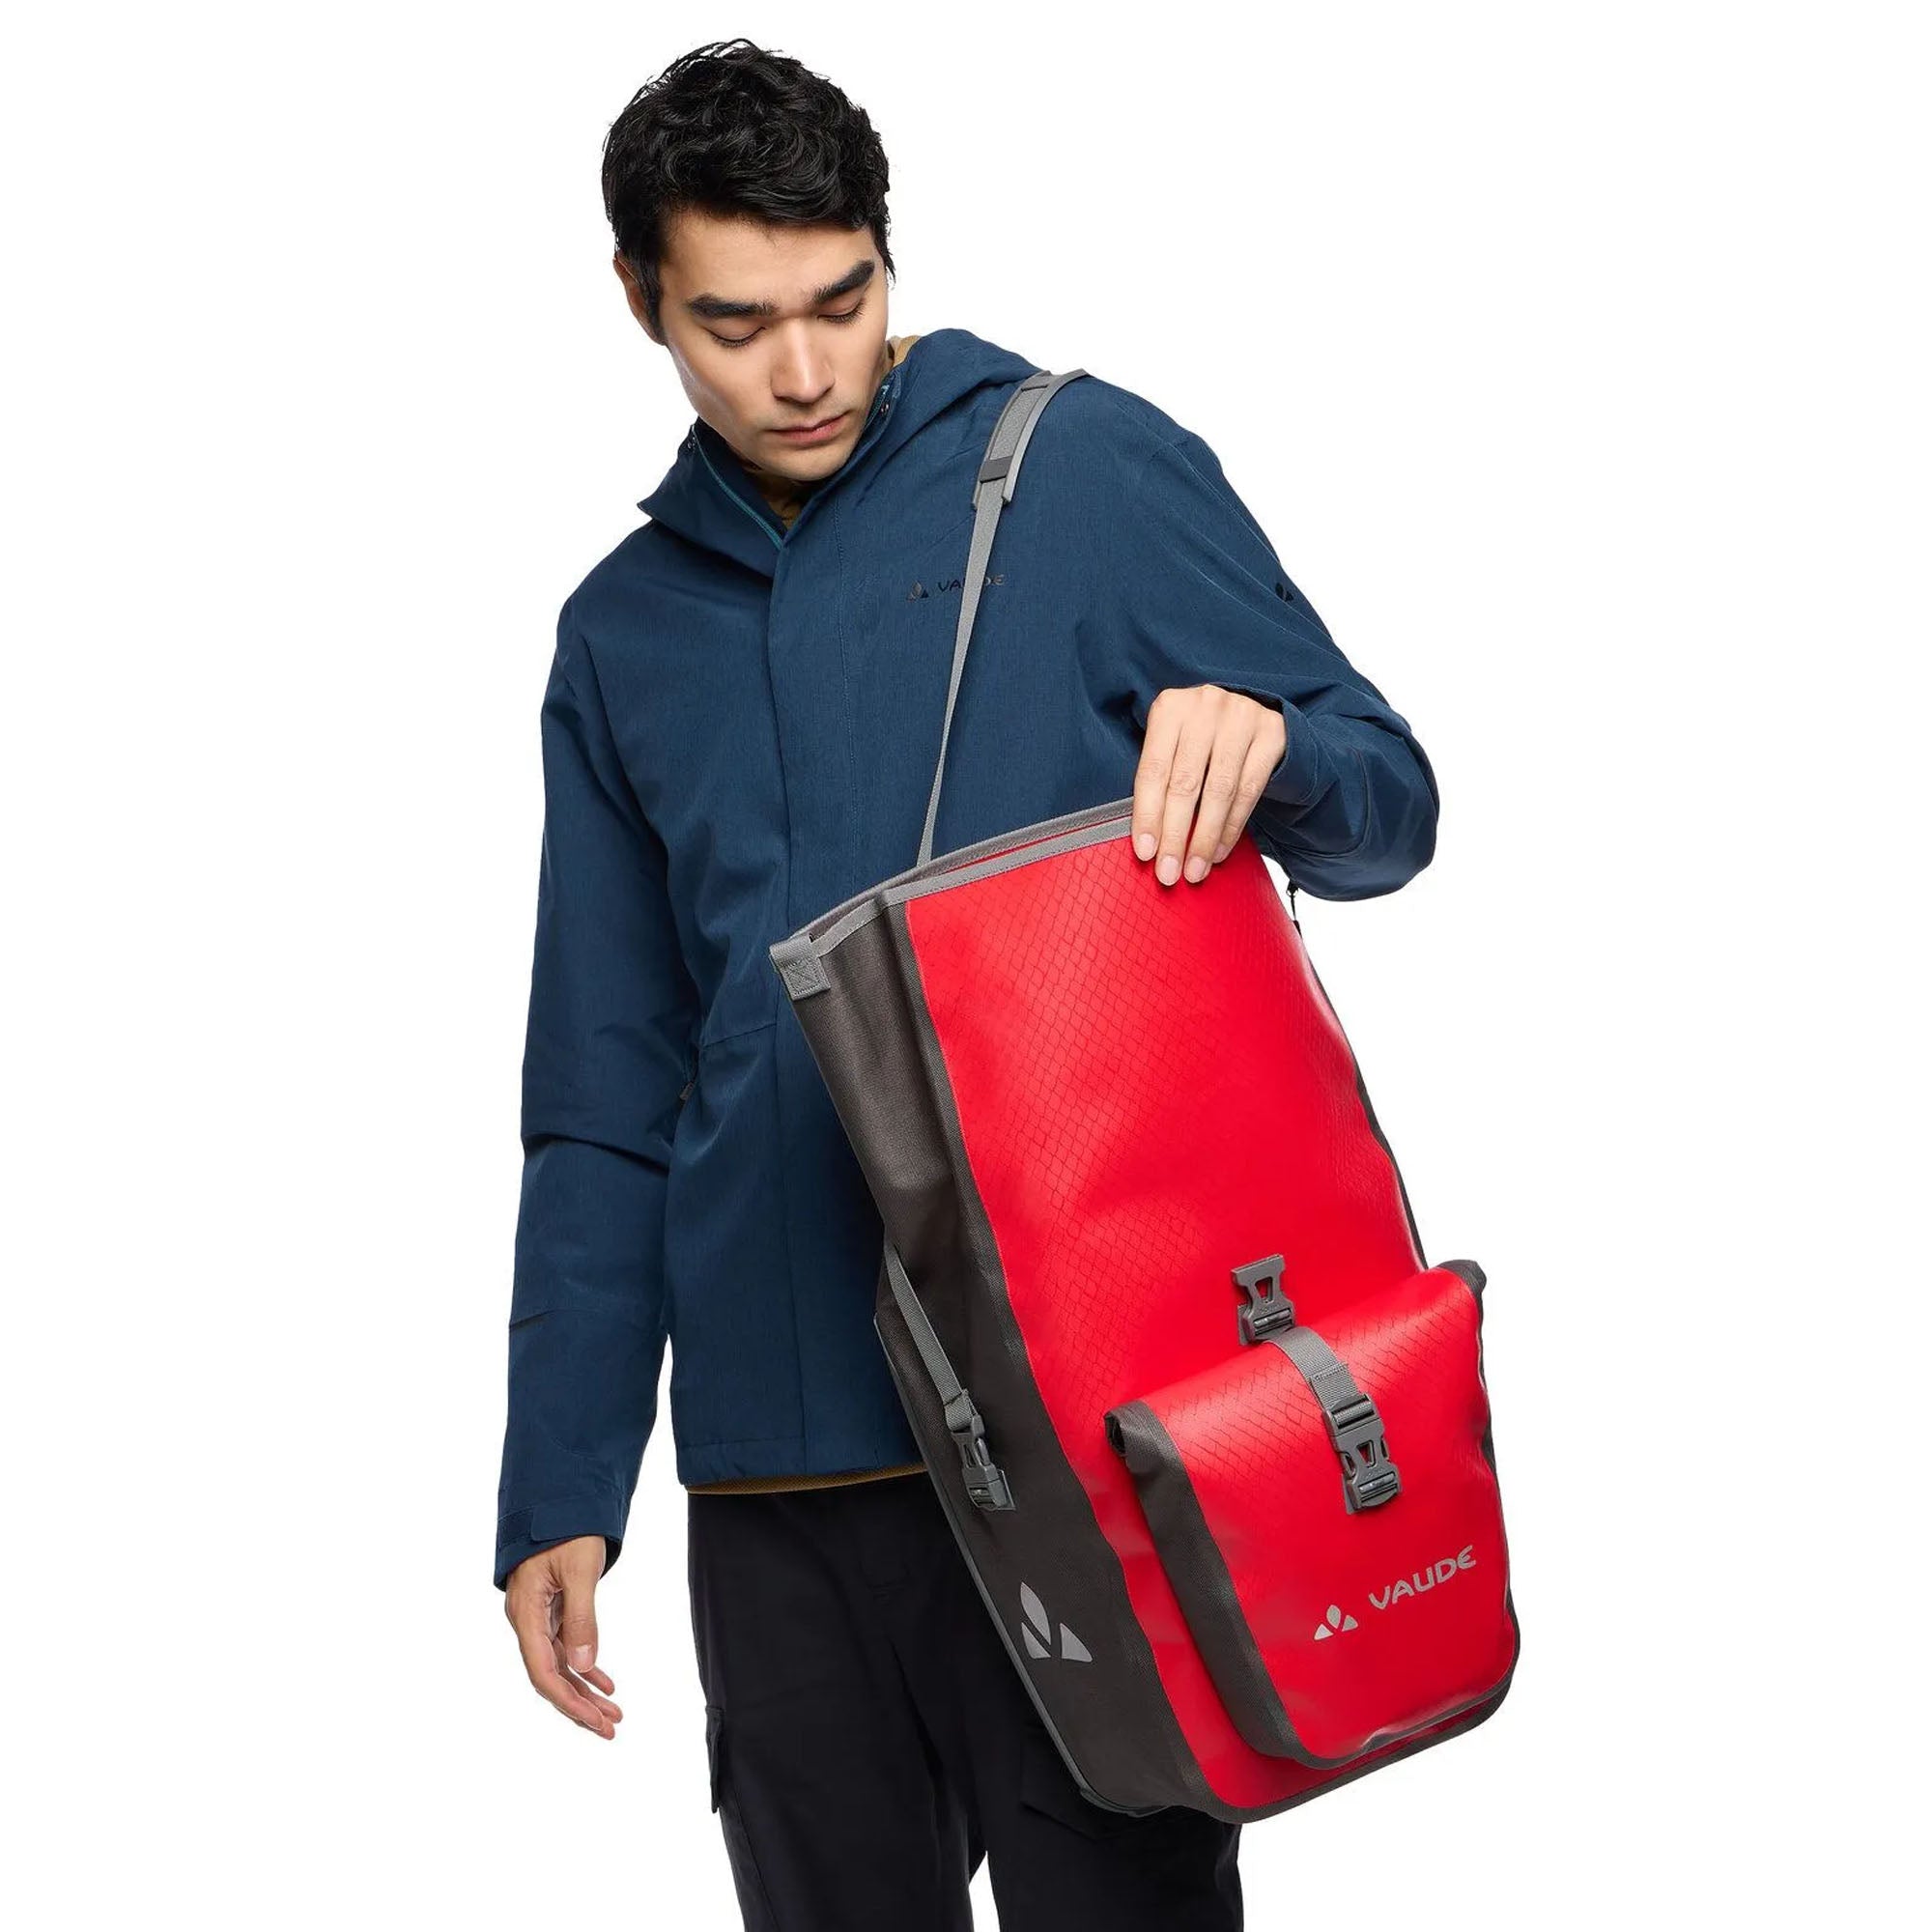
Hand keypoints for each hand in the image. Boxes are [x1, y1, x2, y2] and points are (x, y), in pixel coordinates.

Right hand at [504, 1535, 624, 1737]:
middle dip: (580, 1706)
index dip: (568, 1701)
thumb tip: (584, 1666)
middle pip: (550, 1676)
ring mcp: (536, 1615)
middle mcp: (526, 1619)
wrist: (558, 1495)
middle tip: (611, 1729)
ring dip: (584, 1690)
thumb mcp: (580, 1570)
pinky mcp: (549, 1608)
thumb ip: (581, 1617)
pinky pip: (564, 1646)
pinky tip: (605, 1683)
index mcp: (526, 1613)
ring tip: (614, 1713)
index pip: (543, 1672)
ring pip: (559, 1664)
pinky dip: (585, 1665)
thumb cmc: (567, 1527)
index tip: (595, 1722)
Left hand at [1130, 685, 1285, 884]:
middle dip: (1175, 834)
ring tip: (1195, 870)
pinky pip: (1250, 790)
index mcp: (1170, 708)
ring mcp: (1242, 716)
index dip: (1148, 815)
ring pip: (1220, 790)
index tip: (1145, 852)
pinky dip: (1232, 827)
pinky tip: (1219, 851)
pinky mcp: (1272, 732)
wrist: (1251, 715)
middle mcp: (1205, 706)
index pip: (1154, 770)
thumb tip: (1148, 842)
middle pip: (1186, 782)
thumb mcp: (1174, 746)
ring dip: (1206, 838)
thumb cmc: (1200, 740)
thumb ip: (1161, 782)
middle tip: (1169, 872)